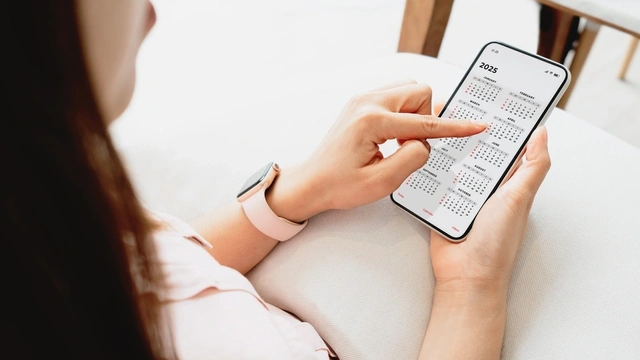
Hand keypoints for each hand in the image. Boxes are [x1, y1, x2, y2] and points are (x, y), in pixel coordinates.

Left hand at [267, 80, 486, 221]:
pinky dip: (403, 113)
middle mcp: (366, 101)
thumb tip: (424, 142)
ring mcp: (362, 98)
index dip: (455, 127)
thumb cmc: (339, 185)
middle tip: (411, 146)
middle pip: (419, 92)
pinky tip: (392, 136)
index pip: (426, 122)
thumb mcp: (382, 182)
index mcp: (372, 121)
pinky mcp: (361, 102)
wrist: (311, 182)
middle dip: (426, 118)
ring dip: (415, 114)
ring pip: (409, 90)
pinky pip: (395, 95)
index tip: (476, 126)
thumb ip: (412, 158)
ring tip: (399, 142)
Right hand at [430, 113, 550, 294]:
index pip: (505, 146)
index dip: (501, 124)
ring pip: (451, 162)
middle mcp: (485, 186)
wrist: (465, 276)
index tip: (492, 101)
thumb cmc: (496, 243)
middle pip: (474, 150)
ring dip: (444, 150)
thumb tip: (542, 133)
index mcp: (508, 182)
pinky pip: (432, 181)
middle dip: (465, 132)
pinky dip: (427, 171)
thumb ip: (533, 166)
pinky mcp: (440, 204)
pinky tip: (421, 155)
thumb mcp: (520, 198)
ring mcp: (461, 195)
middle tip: (454, 106)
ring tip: (433, 126)